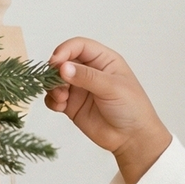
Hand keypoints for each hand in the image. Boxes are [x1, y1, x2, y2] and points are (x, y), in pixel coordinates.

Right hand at [45, 38, 172, 183]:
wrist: (132, 138)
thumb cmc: (131, 108)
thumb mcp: (112, 88)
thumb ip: (87, 77)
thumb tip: (63, 67)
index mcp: (104, 60)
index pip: (79, 46)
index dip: (65, 50)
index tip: (56, 62)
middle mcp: (89, 71)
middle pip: (64, 61)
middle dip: (56, 70)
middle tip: (56, 83)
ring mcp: (80, 88)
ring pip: (56, 80)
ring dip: (53, 87)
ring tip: (61, 97)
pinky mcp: (72, 105)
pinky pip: (54, 98)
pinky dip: (52, 100)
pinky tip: (60, 106)